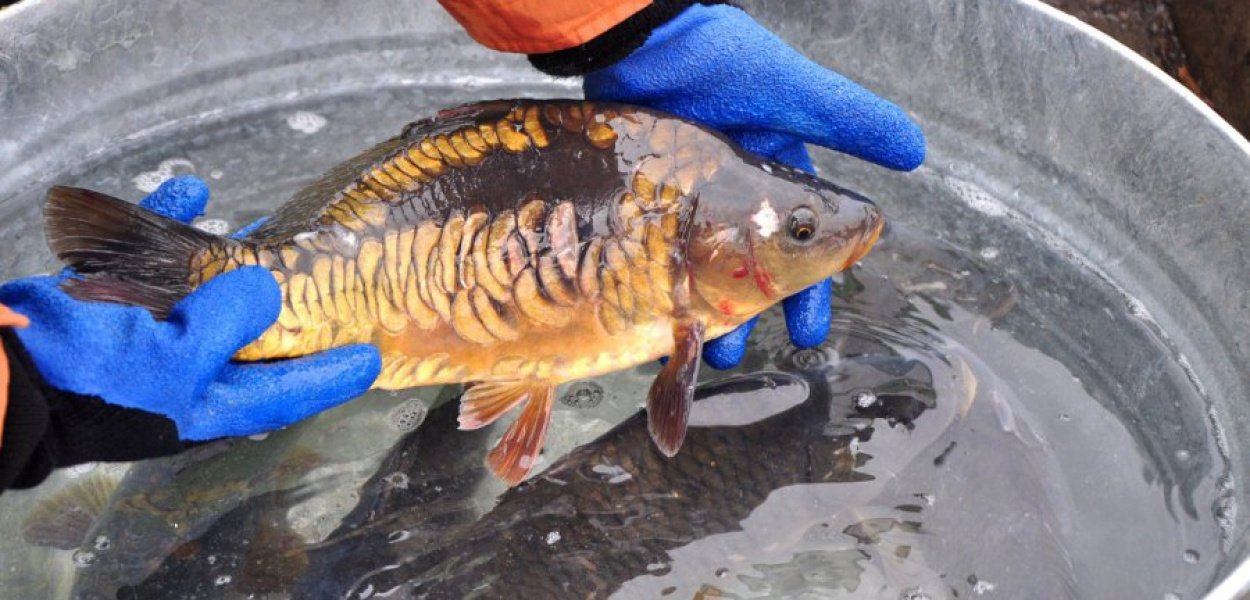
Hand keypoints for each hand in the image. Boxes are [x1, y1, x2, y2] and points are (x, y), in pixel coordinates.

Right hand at [0, 177, 380, 439]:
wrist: (3, 369)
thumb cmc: (90, 377)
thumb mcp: (172, 357)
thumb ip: (228, 323)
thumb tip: (267, 288)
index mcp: (208, 400)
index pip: (286, 392)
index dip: (331, 376)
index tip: (371, 360)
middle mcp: (186, 373)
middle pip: (254, 340)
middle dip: (290, 309)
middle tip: (333, 282)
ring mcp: (149, 339)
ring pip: (207, 294)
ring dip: (236, 258)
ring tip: (271, 229)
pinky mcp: (109, 304)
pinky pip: (150, 257)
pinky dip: (171, 220)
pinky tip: (189, 187)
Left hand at [583, 3, 924, 367]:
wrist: (635, 38)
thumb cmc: (714, 60)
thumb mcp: (790, 91)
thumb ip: (848, 119)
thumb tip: (916, 150)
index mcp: (767, 159)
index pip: (797, 234)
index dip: (807, 283)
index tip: (809, 331)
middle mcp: (725, 178)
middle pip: (743, 258)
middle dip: (747, 308)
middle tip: (744, 353)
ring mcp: (677, 187)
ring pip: (694, 260)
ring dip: (697, 305)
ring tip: (700, 345)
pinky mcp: (635, 189)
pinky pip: (651, 247)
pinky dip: (655, 280)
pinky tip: (653, 314)